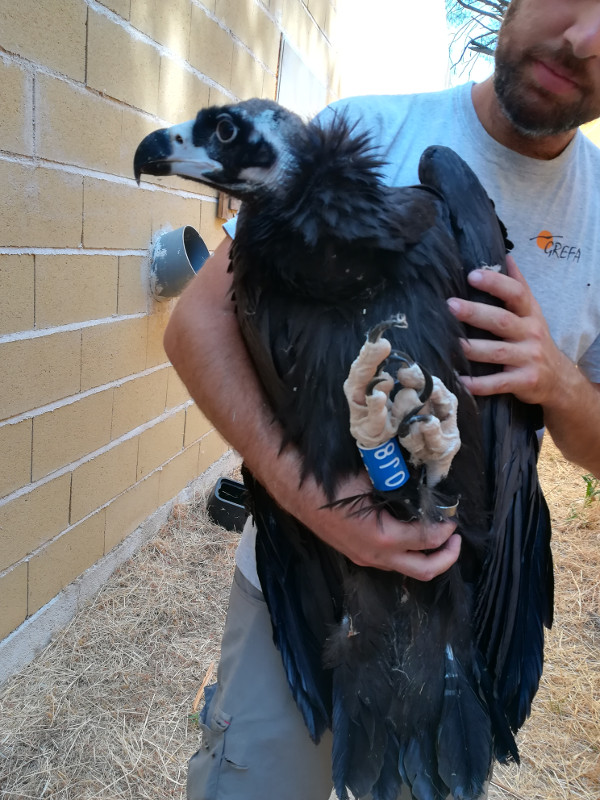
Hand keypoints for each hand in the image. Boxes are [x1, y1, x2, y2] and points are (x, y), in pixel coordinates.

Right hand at [283, 469, 460, 580]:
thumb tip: (424, 487)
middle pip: (424, 570)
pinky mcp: (358, 555)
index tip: (453, 516)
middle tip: (456, 538)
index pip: (427, 540)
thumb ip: (400, 489)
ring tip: (438, 537)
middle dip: (447, 557)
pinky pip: (392, 562)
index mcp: (382, 538)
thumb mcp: (372, 482)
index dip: (446, 529)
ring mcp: (366, 558)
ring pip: (407, 569)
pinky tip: (411, 535)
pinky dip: (409, 554)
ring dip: (428, 557)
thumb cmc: (332, 484)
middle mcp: (376, 556)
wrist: (297, 491)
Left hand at [446, 256, 566, 404]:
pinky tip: (460, 381)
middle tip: (451, 305)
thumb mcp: (532, 313)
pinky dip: (479, 384)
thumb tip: (506, 257)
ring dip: (473, 348)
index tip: (472, 275)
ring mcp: (528, 359)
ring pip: (497, 352)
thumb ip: (519, 287)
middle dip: (476, 313)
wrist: (558, 380)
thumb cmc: (534, 341)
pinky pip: (498, 383)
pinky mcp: (524, 382)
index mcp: (530, 314)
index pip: (516, 293)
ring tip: (450, 343)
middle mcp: (531, 334)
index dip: (496, 283)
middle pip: (502, 321)